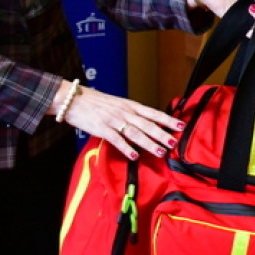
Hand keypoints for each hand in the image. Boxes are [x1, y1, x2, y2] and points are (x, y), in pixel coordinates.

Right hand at [53, 82, 182, 159]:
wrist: (74, 99)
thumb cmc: (96, 102)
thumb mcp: (118, 104)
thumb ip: (132, 113)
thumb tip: (147, 122)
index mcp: (130, 105)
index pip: (153, 113)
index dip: (168, 120)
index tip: (181, 125)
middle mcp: (125, 112)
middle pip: (147, 124)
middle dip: (162, 134)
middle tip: (175, 142)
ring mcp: (114, 120)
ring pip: (135, 133)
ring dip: (149, 143)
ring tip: (160, 151)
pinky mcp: (102, 128)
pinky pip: (117, 140)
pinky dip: (126, 148)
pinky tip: (134, 156)